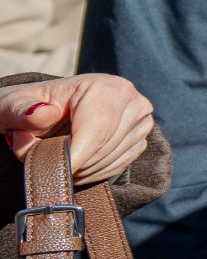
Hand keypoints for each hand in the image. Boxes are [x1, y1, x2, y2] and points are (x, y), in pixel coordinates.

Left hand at [0, 74, 154, 185]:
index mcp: (105, 87)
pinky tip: (75, 161)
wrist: (45, 110)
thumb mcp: (13, 104)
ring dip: (78, 168)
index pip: (96, 132)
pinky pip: (117, 167)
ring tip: (55, 154)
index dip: (71, 157)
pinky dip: (92, 172)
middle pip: (102, 149)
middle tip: (39, 155)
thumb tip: (42, 113)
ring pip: (109, 161)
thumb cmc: (29, 107)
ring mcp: (141, 122)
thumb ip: (21, 110)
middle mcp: (132, 102)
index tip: (48, 170)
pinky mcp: (140, 140)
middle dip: (69, 161)